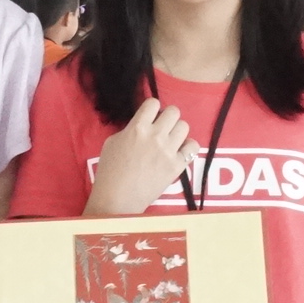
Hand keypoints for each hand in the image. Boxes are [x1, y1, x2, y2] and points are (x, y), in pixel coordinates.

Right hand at [91, 99, 197, 213]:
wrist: (118, 199)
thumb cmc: (109, 172)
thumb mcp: (112, 142)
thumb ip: (130, 129)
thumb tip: (142, 125)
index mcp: (137, 128)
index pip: (153, 103)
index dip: (152, 108)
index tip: (150, 117)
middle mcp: (155, 136)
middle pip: (174, 111)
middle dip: (168, 118)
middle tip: (162, 128)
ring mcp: (168, 150)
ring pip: (184, 126)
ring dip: (177, 131)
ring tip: (171, 141)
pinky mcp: (177, 165)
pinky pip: (193, 147)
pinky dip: (188, 147)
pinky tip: (180, 152)